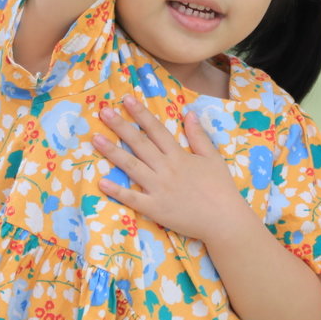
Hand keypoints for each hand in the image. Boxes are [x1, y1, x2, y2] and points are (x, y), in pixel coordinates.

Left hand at [95, 95, 251, 243]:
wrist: (225, 220)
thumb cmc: (221, 188)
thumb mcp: (212, 158)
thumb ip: (198, 136)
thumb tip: (189, 113)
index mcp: (179, 155)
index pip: (156, 130)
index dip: (141, 114)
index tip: (126, 99)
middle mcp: (166, 168)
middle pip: (139, 144)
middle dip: (121, 126)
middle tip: (103, 112)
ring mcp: (159, 189)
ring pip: (131, 167)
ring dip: (112, 152)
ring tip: (95, 139)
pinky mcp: (155, 209)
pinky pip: (133, 198)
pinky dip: (117, 191)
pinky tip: (101, 182)